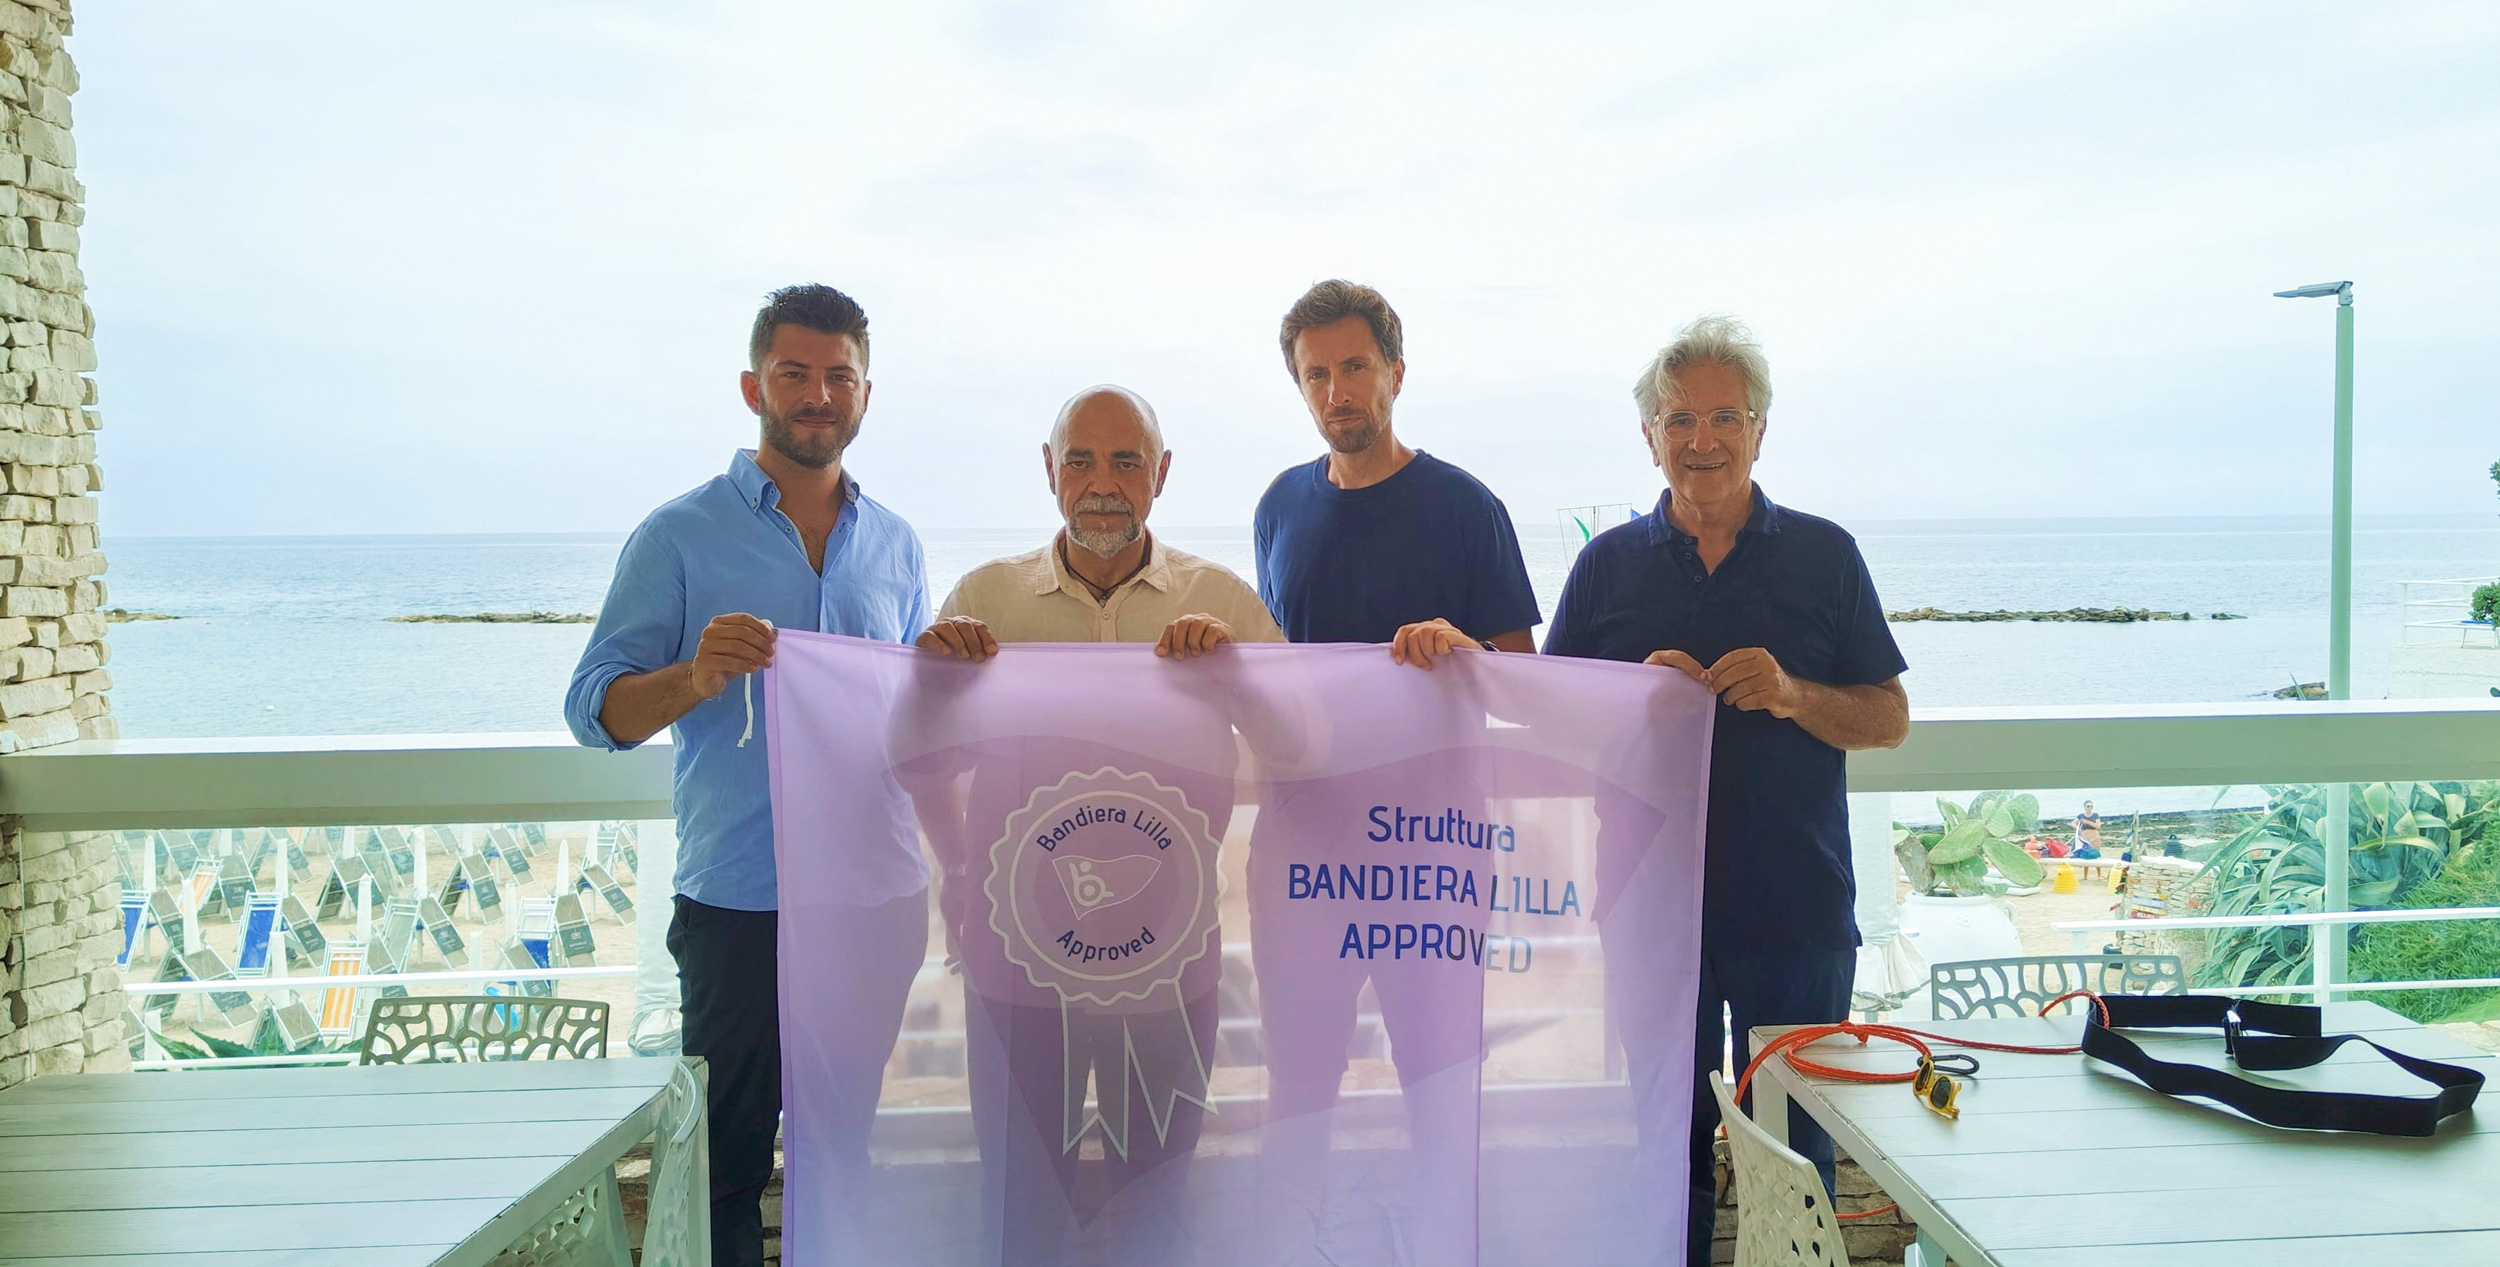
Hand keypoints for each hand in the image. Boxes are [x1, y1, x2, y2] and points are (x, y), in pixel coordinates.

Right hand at [690, 613, 774, 699]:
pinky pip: (729, 661)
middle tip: (771, 653)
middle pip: (742, 632)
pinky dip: (745, 665)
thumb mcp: (741, 646)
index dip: (761, 627)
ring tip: (766, 663)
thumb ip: (754, 636)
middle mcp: (710, 631)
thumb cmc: (725, 661)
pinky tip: (754, 669)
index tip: (773, 638)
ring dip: (756, 655)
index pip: (743, 619)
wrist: (706, 680)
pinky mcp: (704, 661)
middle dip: (760, 643)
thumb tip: (773, 631)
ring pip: (737, 646)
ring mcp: (705, 645)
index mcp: (718, 622)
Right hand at [916, 616, 998, 661]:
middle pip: (964, 626)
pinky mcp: (923, 636)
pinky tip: (945, 653)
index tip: (992, 652)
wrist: (927, 660)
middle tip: (979, 658)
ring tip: (964, 656)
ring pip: (947, 628)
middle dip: (974, 642)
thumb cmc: (953, 656)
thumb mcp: (969, 652)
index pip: (979, 627)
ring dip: (958, 642)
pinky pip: (930, 636)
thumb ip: (980, 650)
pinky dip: (938, 644)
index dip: (987, 638)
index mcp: (966, 624)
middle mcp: (952, 623)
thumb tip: (993, 653)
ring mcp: (937, 628)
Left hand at [1155, 613, 1234, 658]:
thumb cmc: (1208, 651)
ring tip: (1197, 653)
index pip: (1172, 626)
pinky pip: (1212, 631)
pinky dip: (1208, 643)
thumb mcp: (1190, 649)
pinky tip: (1209, 650)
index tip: (1161, 654)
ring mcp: (1211, 621)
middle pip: (1183, 623)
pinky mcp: (1223, 627)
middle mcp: (1198, 618)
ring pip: (1197, 625)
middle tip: (1179, 657)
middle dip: (1178, 642)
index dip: (1165, 639)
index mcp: (1187, 623)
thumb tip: (1160, 653)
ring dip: (1194, 643)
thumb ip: (1178, 648)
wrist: (1231, 652)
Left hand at [1391, 617, 1475, 669]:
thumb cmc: (1449, 668)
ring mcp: (1446, 628)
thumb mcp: (1426, 661)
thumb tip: (1391, 655)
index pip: (1404, 631)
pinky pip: (1440, 637)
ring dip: (1428, 651)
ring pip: (1424, 633)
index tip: (1399, 662)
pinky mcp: (1457, 634)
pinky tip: (1448, 653)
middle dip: (1415, 654)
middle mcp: (1434, 626)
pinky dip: (1441, 649)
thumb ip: (1411, 653)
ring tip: (1437, 659)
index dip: (1398, 645)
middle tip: (1426, 666)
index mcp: (1424, 630)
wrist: (1474, 672)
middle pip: (1412, 634)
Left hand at [1648, 646, 1800, 715]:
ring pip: (1739, 690)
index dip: (1716, 668)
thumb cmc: (1767, 681)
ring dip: (1730, 697)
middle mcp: (1767, 664)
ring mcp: (1772, 680)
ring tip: (1731, 699)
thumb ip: (1734, 668)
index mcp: (1759, 654)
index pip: (1732, 658)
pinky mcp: (1774, 696)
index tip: (1706, 677)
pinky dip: (1742, 705)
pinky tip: (1744, 703)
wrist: (1794, 696)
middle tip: (1713, 690)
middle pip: (1734, 674)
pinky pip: (1747, 702)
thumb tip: (1706, 675)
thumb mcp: (1754, 667)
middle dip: (1719, 683)